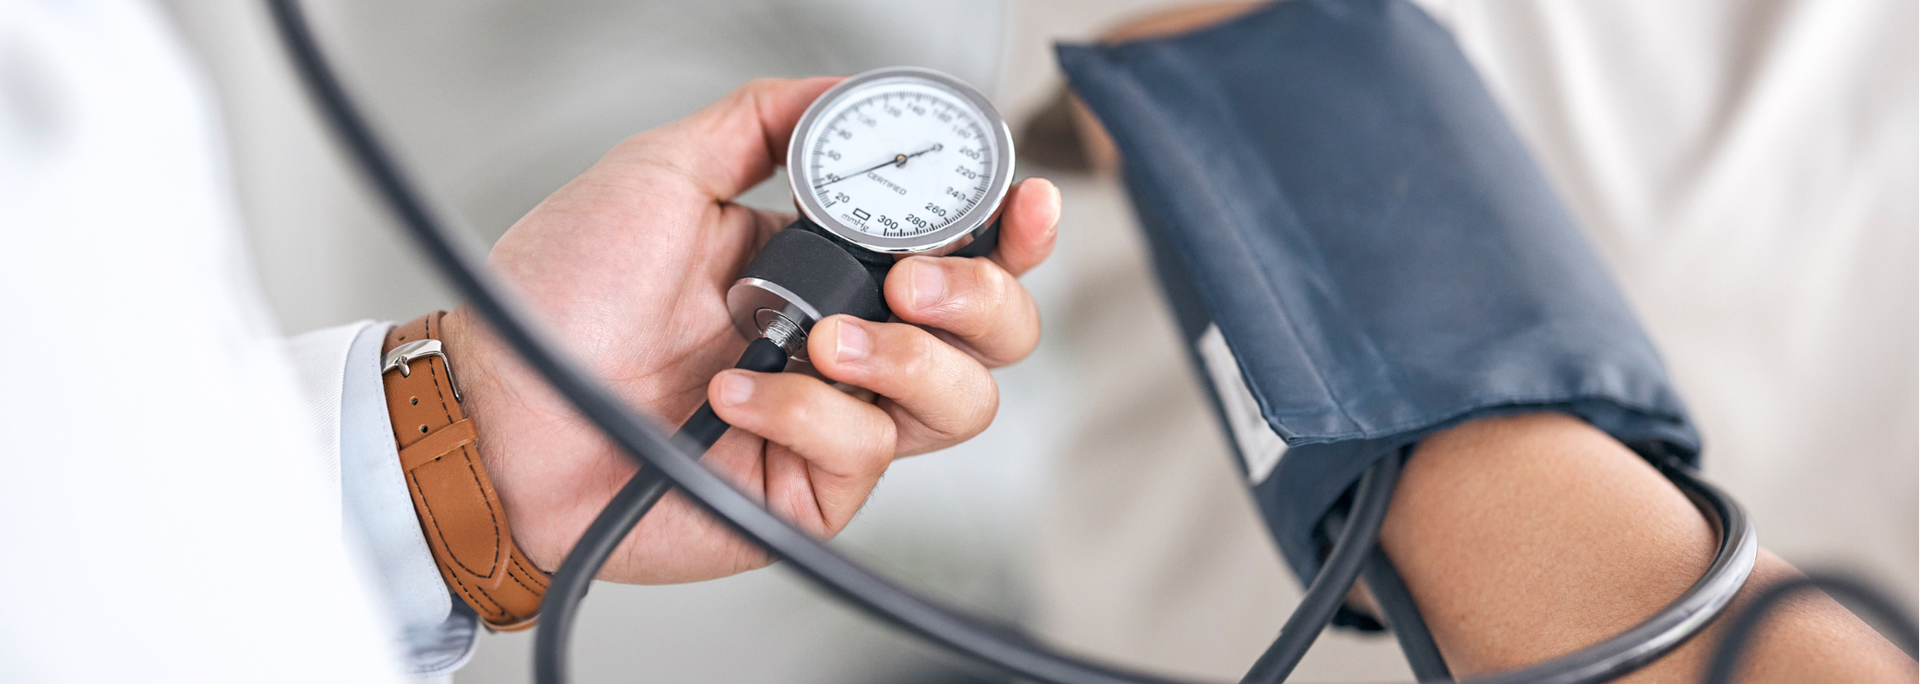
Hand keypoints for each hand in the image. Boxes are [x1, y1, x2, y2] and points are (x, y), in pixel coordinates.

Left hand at [438, 78, 1061, 583]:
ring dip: (907, 362)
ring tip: (824, 342)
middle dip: (982, 297)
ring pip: (961, 402)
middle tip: (918, 282)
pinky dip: (799, 412)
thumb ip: (762, 120)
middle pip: (997, 331)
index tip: (1022, 204)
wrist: (497, 404)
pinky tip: (731, 394)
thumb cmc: (558, 299)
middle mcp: (848, 339)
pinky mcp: (811, 488)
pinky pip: (864, 450)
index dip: (1012, 228)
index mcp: (829, 261)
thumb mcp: (661, 172)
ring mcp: (837, 418)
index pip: (961, 245)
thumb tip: (847, 92)